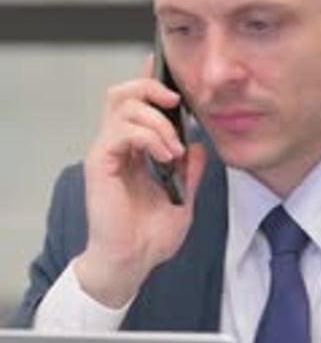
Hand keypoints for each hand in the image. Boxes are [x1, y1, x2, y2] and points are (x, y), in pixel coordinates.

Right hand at [74, 56, 205, 306]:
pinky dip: (148, 136)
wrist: (132, 262)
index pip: (137, 104)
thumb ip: (189, 171)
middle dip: (151, 88)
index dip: (152, 83)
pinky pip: (121, 131)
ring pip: (122, 105)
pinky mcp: (100, 163)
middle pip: (122, 93)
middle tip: (176, 101)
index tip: (175, 79)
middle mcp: (116, 146)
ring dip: (156, 119)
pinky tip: (165, 156)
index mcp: (133, 151)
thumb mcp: (183, 199)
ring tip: (173, 147)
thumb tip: (198, 146)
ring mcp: (106, 152)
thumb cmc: (149, 237)